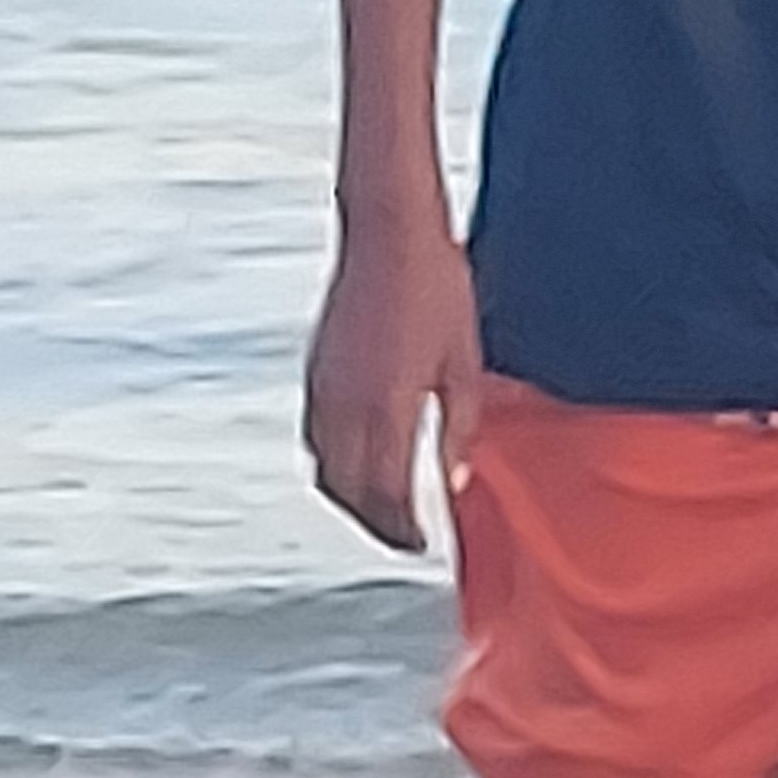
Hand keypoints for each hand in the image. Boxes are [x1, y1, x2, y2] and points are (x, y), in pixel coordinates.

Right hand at [303, 210, 486, 553]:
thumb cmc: (435, 288)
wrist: (389, 232)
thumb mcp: (462, 365)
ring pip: (326, 470)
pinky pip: (316, 439)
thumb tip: (453, 482)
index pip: (387, 496)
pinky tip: (359, 464)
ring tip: (384, 511)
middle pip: (349, 493)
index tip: (423, 545)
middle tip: (405, 538)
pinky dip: (334, 466)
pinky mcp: (316, 372)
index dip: (403, 529)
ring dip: (351, 500)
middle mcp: (346, 407)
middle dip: (376, 525)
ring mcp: (324, 389)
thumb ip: (457, 429)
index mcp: (387, 409)